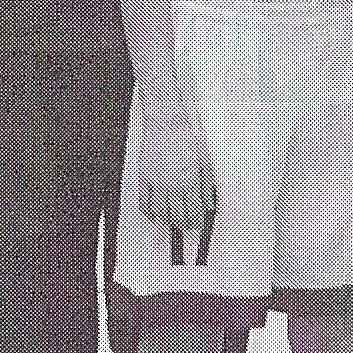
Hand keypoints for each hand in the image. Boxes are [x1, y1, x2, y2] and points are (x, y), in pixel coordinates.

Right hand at [133, 99, 213, 236]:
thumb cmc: (189, 141)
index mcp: (191, 181)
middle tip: (185, 227)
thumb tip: (209, 207)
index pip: (193, 211)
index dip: (195, 221)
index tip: (196, 225)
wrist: (166, 125)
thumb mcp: (206, 162)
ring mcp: (155, 183)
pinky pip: (143, 203)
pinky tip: (154, 216)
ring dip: (166, 222)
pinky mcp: (143, 178)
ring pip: (160, 212)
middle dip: (182, 224)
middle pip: (176, 215)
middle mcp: (172, 185)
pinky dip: (148, 214)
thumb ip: (208, 187)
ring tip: (172, 223)